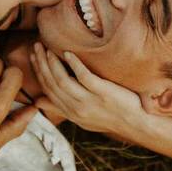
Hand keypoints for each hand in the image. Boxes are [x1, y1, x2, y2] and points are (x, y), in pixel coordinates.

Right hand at [29, 43, 144, 134]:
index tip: (34, 58)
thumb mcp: (83, 118)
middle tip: (36, 47)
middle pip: (52, 84)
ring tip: (47, 48)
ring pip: (63, 80)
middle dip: (41, 64)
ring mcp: (89, 100)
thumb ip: (62, 108)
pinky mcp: (102, 92)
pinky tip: (69, 52)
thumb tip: (38, 102)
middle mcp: (76, 108)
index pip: (48, 91)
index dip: (39, 73)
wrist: (137, 123)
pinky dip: (74, 64)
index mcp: (71, 113)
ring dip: (53, 63)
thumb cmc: (112, 117)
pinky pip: (83, 76)